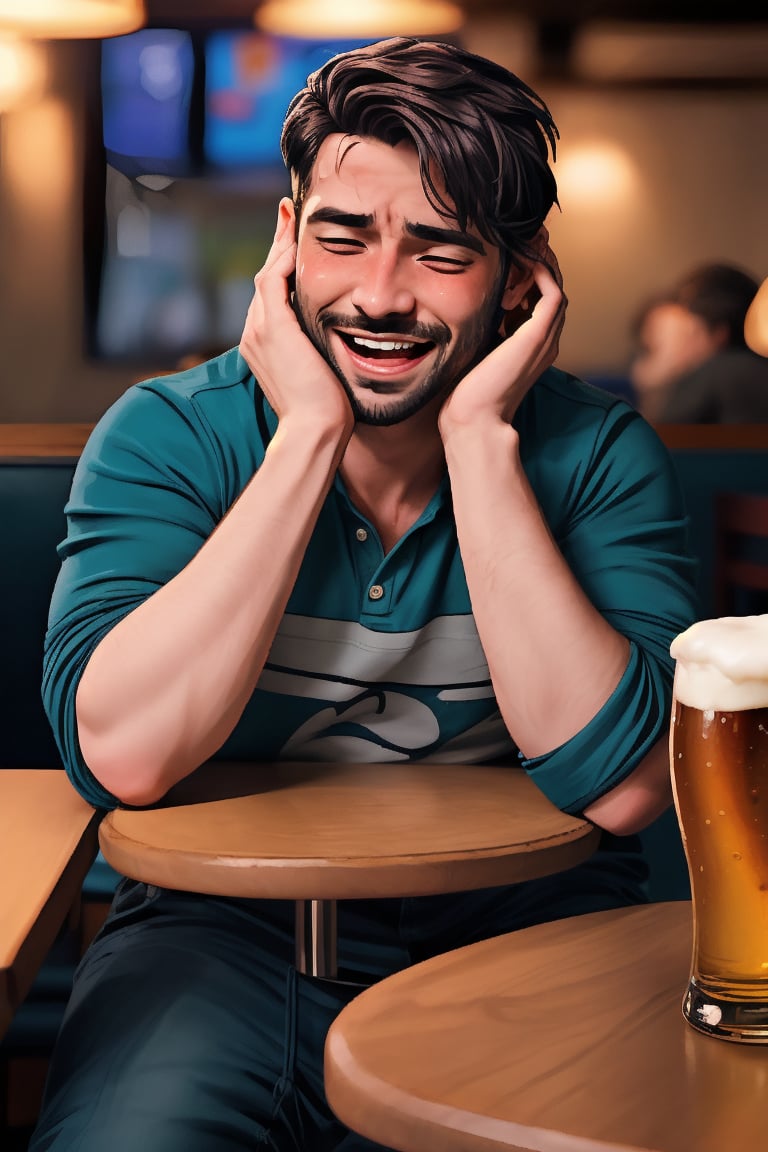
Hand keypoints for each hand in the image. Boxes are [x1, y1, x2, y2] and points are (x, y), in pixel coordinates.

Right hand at [239, 203, 352, 432]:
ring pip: (267, 274)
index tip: (295, 244)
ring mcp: (259, 330)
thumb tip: (345, 339)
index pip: (273, 296)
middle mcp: (255, 334)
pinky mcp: (272, 327)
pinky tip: (298, 238)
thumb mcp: (322, 374)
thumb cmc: (326, 412)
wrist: (315, 430)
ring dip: (280, 242)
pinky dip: (283, 256)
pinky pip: (273, 280)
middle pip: (266, 278)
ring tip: (291, 213)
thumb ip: (321, 351)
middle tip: (288, 213)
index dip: (283, 267)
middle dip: (278, 245)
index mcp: (266, 345)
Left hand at [439, 234, 566, 433]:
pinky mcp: (538, 336)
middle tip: (521, 241)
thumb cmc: (468, 391)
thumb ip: (485, 327)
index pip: (541, 301)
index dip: (530, 277)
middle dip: (540, 264)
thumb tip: (470, 303)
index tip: (510, 257)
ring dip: (543, 264)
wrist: (473, 417)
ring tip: (524, 243)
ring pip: (556, 288)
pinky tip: (524, 261)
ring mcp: (545, 339)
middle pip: (553, 291)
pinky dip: (542, 273)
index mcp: (533, 346)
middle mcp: (546, 342)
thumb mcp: (478, 349)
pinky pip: (552, 293)